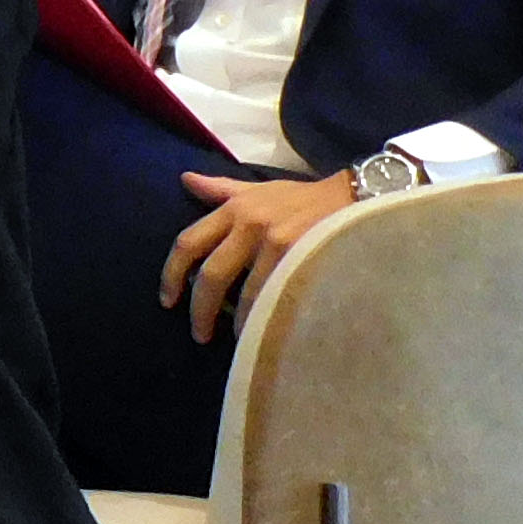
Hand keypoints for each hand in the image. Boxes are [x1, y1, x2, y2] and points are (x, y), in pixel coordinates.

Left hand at [162, 169, 354, 340]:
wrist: (355, 197)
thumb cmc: (303, 199)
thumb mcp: (259, 189)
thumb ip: (222, 189)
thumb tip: (186, 181)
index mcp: (233, 209)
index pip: (189, 242)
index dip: (171, 274)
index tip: (167, 301)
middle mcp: (249, 225)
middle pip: (212, 274)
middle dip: (200, 309)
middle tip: (199, 335)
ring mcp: (278, 244)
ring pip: (247, 293)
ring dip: (240, 323)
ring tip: (241, 343)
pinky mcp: (305, 260)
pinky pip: (280, 297)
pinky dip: (271, 319)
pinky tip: (269, 334)